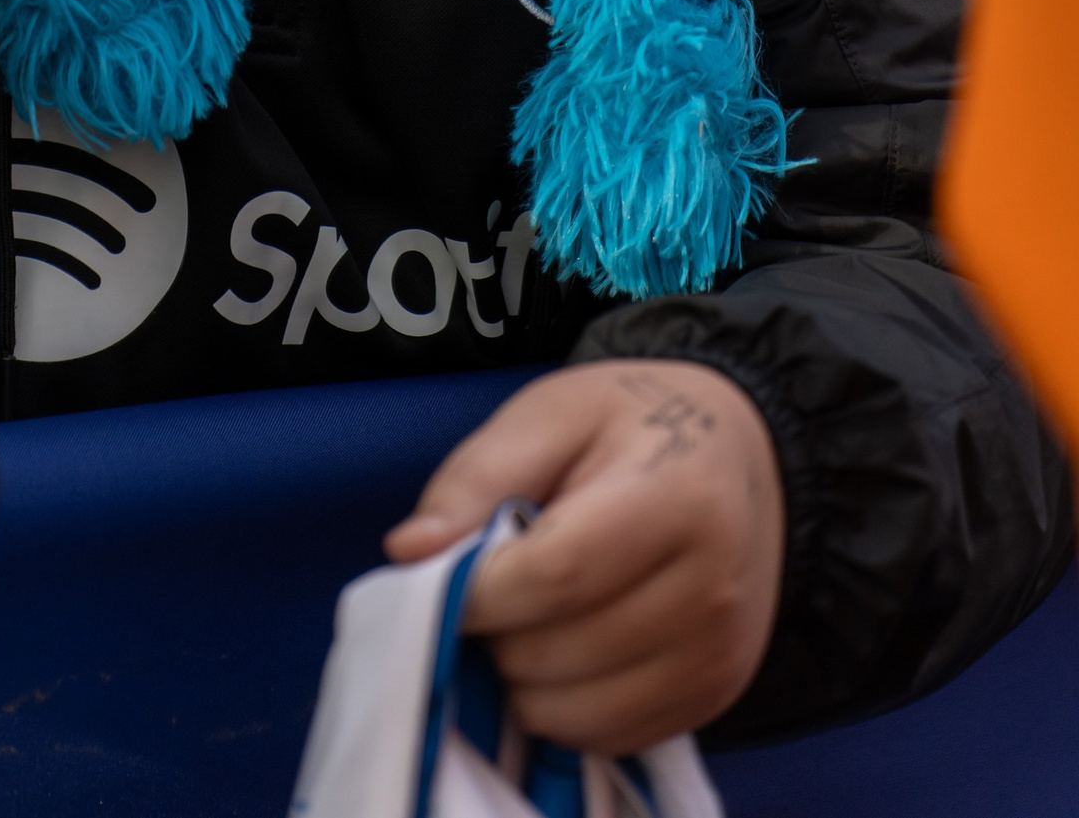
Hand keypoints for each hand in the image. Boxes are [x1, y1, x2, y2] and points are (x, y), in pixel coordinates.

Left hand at [384, 360, 783, 753]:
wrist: (737, 460)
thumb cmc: (631, 425)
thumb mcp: (552, 411)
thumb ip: (477, 476)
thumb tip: (410, 551)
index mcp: (677, 497)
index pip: (556, 576)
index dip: (480, 590)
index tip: (437, 577)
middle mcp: (711, 590)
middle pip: (559, 651)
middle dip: (496, 630)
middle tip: (493, 583)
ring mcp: (719, 656)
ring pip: (575, 710)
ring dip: (524, 674)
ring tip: (529, 612)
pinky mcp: (715, 698)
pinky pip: (608, 737)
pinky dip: (563, 705)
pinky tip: (564, 645)